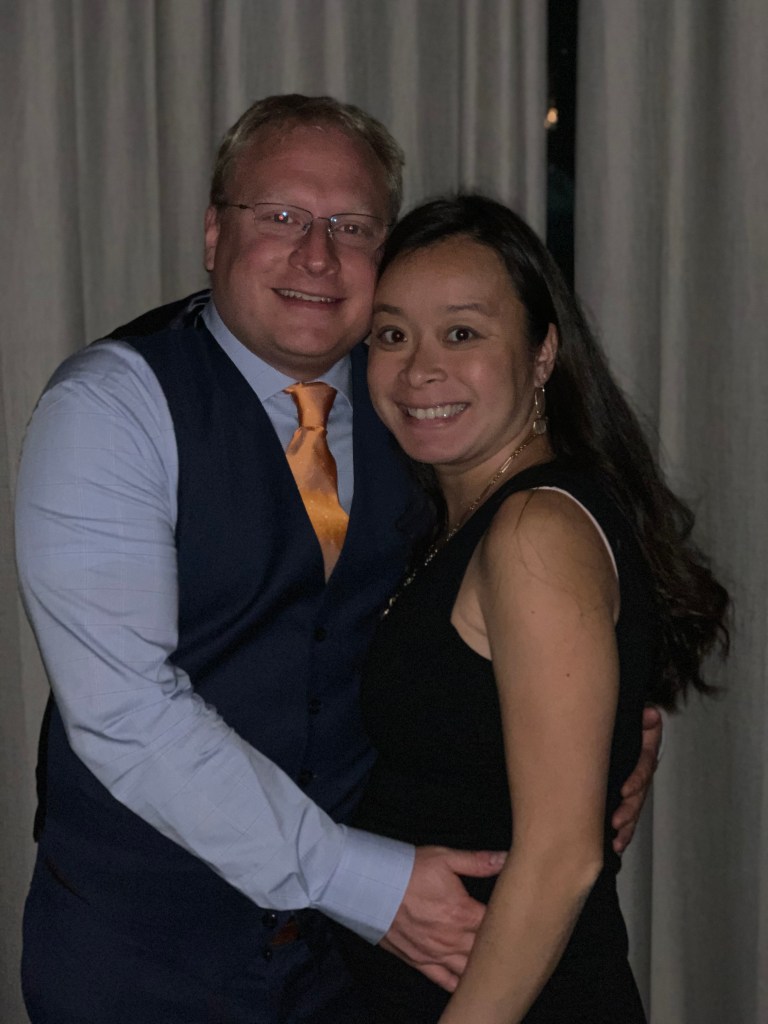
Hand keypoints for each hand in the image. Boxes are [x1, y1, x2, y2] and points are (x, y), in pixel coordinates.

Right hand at [380, 845, 505, 991]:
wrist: (372, 886)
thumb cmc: (408, 870)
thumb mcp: (445, 858)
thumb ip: (478, 861)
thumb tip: (505, 858)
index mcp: (463, 913)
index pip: (498, 925)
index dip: (511, 922)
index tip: (519, 917)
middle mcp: (452, 938)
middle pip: (487, 951)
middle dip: (500, 947)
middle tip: (512, 941)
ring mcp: (436, 953)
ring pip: (469, 971)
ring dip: (483, 969)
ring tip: (496, 965)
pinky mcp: (420, 961)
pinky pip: (445, 981)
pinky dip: (459, 985)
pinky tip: (470, 986)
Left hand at [612, 705, 662, 852]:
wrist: (621, 723)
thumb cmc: (628, 720)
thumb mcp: (636, 715)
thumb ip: (644, 717)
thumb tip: (651, 714)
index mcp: (645, 751)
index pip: (644, 767)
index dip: (636, 780)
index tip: (625, 791)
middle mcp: (642, 772)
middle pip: (640, 794)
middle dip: (629, 811)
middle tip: (616, 822)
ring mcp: (635, 785)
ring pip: (634, 809)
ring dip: (627, 827)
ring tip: (616, 841)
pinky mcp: (624, 794)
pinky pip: (626, 814)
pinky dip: (623, 830)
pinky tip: (615, 845)